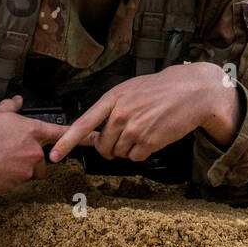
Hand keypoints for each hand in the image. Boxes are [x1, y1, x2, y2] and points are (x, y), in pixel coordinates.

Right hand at [0, 95, 97, 196]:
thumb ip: (11, 108)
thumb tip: (18, 101)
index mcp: (31, 131)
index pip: (60, 133)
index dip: (76, 136)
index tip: (91, 137)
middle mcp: (32, 153)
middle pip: (42, 160)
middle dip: (31, 159)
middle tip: (10, 152)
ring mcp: (23, 172)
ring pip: (29, 173)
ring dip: (20, 170)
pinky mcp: (12, 187)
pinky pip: (15, 183)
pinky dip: (6, 179)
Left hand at [48, 63, 242, 164]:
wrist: (192, 91)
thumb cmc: (161, 89)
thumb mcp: (131, 89)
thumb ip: (112, 108)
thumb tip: (95, 131)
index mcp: (113, 98)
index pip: (84, 123)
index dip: (67, 141)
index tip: (55, 154)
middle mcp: (121, 114)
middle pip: (103, 145)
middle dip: (110, 147)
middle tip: (124, 137)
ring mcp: (135, 128)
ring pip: (119, 153)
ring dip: (129, 149)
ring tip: (144, 131)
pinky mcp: (150, 141)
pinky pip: (135, 157)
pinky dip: (142, 153)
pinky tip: (153, 137)